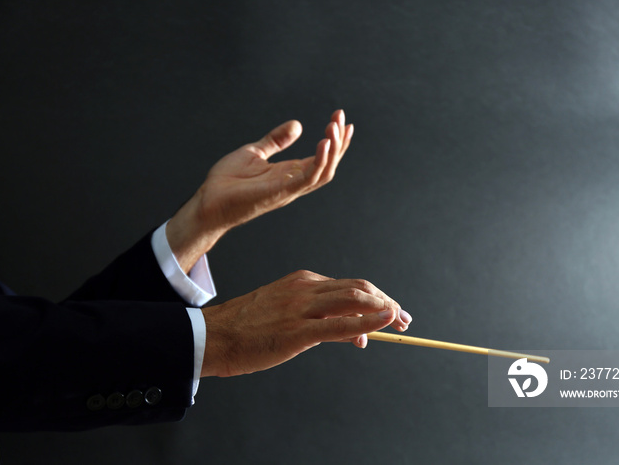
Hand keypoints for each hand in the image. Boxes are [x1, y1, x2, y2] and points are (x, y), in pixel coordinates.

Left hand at [167, 110, 352, 271]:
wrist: (208, 202)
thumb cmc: (228, 182)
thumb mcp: (254, 152)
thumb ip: (276, 140)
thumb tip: (298, 125)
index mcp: (289, 174)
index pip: (321, 158)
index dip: (334, 141)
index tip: (341, 119)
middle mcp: (294, 183)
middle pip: (328, 165)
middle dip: (339, 142)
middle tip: (341, 117)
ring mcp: (289, 189)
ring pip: (323, 172)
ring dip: (333, 150)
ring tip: (335, 127)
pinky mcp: (280, 193)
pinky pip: (307, 179)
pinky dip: (319, 161)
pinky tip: (324, 143)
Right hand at [200, 270, 411, 376]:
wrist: (214, 336)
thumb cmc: (248, 328)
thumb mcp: (285, 313)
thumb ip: (318, 319)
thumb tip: (354, 333)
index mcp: (303, 281)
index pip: (350, 286)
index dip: (377, 299)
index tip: (391, 312)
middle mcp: (306, 289)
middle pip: (360, 289)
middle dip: (387, 302)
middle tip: (405, 319)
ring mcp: (302, 308)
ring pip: (355, 300)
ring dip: (384, 310)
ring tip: (400, 323)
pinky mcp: (298, 331)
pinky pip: (341, 323)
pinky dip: (369, 321)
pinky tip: (386, 322)